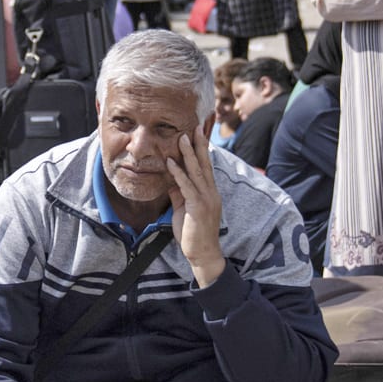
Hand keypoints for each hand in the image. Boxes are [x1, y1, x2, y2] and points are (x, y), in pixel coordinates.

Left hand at [163, 133, 223, 284]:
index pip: (206, 166)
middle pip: (205, 164)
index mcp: (209, 192)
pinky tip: (171, 162)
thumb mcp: (184, 209)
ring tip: (182, 137)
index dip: (203, 150)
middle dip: (200, 144)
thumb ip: (180, 194)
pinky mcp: (198, 208)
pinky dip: (178, 173)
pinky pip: (187, 187)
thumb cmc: (193, 233)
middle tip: (196, 126)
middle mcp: (211, 193)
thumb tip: (171, 180)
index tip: (199, 133)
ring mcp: (206, 199)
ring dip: (189, 153)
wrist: (203, 254)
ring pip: (197, 172)